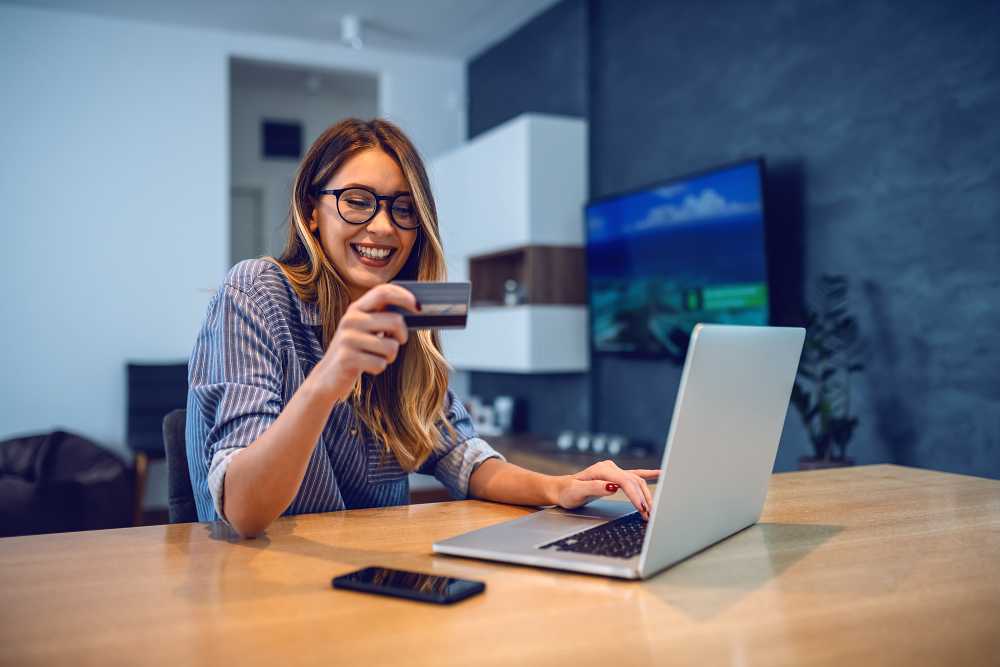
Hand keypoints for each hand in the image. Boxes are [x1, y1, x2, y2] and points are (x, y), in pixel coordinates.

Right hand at [310, 283, 418, 403]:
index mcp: (356, 308)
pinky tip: (366, 366)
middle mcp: (351, 320)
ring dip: (389, 356)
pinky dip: (378, 368)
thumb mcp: (365, 328)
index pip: (383, 292)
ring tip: (375, 356)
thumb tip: (414, 308)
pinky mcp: (348, 358)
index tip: (419, 307)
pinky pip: (380, 364)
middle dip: (402, 336)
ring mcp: (348, 339)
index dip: (404, 296)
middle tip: (396, 342)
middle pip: (395, 321)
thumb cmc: (355, 350)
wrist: (327, 376)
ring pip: (391, 347)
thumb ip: (382, 317)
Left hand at [552, 460, 659, 520]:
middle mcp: (610, 467)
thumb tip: (614, 486)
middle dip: (644, 498)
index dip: (636, 496)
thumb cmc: (567, 492)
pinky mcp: (615, 476)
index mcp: (602, 470)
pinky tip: (660, 474)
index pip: (625, 481)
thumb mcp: (577, 491)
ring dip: (646, 494)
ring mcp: (614, 470)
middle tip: (650, 515)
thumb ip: (595, 488)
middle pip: (634, 481)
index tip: (642, 509)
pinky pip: (635, 475)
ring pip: (636, 480)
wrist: (562, 489)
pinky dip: (648, 475)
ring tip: (653, 509)